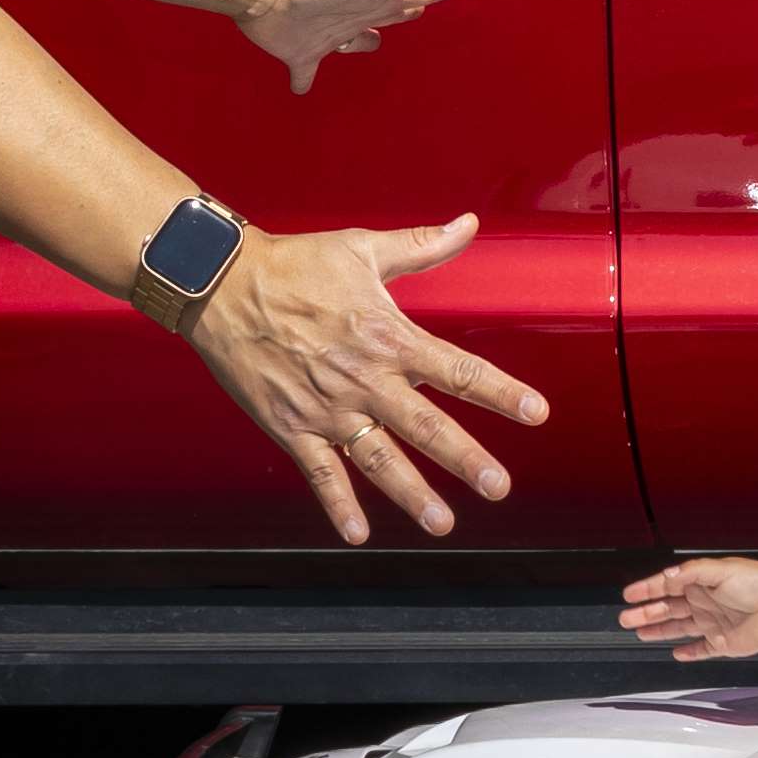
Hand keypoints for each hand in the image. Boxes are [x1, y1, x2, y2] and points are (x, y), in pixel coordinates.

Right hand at [170, 215, 552, 541]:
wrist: (221, 285)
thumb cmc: (295, 265)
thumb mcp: (362, 248)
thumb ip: (422, 245)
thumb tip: (470, 224)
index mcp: (387, 336)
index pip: (455, 369)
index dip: (499, 391)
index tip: (536, 412)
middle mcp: (362, 378)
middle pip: (425, 425)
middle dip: (465, 457)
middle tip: (499, 486)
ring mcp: (326, 407)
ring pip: (378, 457)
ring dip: (410, 492)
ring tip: (442, 523)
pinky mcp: (290, 424)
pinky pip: (319, 471)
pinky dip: (338, 503)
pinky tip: (358, 533)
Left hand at [240, 0, 474, 90]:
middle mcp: (357, 11)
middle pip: (391, 13)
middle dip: (409, 9)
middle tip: (422, 6)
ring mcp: (328, 32)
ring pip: (353, 41)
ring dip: (362, 43)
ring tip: (371, 43)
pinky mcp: (301, 52)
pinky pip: (306, 73)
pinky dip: (304, 81)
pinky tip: (300, 89)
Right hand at [621, 557, 757, 663]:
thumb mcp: (721, 571)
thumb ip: (691, 573)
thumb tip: (665, 576)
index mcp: (702, 582)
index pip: (668, 586)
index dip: (647, 589)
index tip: (628, 594)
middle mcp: (705, 602)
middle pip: (669, 609)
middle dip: (646, 613)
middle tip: (624, 618)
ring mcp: (713, 623)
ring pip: (679, 628)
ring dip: (659, 630)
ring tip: (638, 632)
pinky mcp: (724, 643)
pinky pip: (702, 649)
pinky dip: (689, 652)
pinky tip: (675, 653)